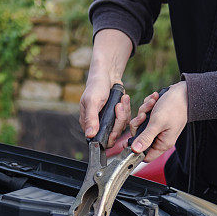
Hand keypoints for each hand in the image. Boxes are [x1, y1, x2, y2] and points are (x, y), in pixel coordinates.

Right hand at [79, 29, 132, 146]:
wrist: (106, 75)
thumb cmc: (96, 86)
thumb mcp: (92, 101)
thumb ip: (91, 118)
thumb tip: (89, 135)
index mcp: (89, 124)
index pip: (100, 140)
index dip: (109, 137)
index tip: (115, 130)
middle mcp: (99, 125)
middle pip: (114, 134)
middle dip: (119, 120)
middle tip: (118, 106)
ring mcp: (109, 121)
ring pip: (122, 126)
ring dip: (124, 112)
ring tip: (122, 99)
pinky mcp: (118, 116)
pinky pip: (127, 119)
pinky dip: (127, 109)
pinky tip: (124, 98)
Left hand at [129, 81, 187, 161]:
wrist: (184, 92)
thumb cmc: (174, 107)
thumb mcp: (158, 123)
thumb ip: (146, 137)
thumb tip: (135, 150)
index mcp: (162, 143)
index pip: (145, 156)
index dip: (136, 149)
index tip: (129, 140)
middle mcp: (160, 137)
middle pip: (139, 137)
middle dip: (139, 124)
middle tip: (144, 115)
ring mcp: (158, 128)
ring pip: (141, 124)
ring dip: (143, 111)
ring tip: (152, 103)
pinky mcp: (156, 119)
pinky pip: (145, 115)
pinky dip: (147, 107)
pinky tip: (154, 100)